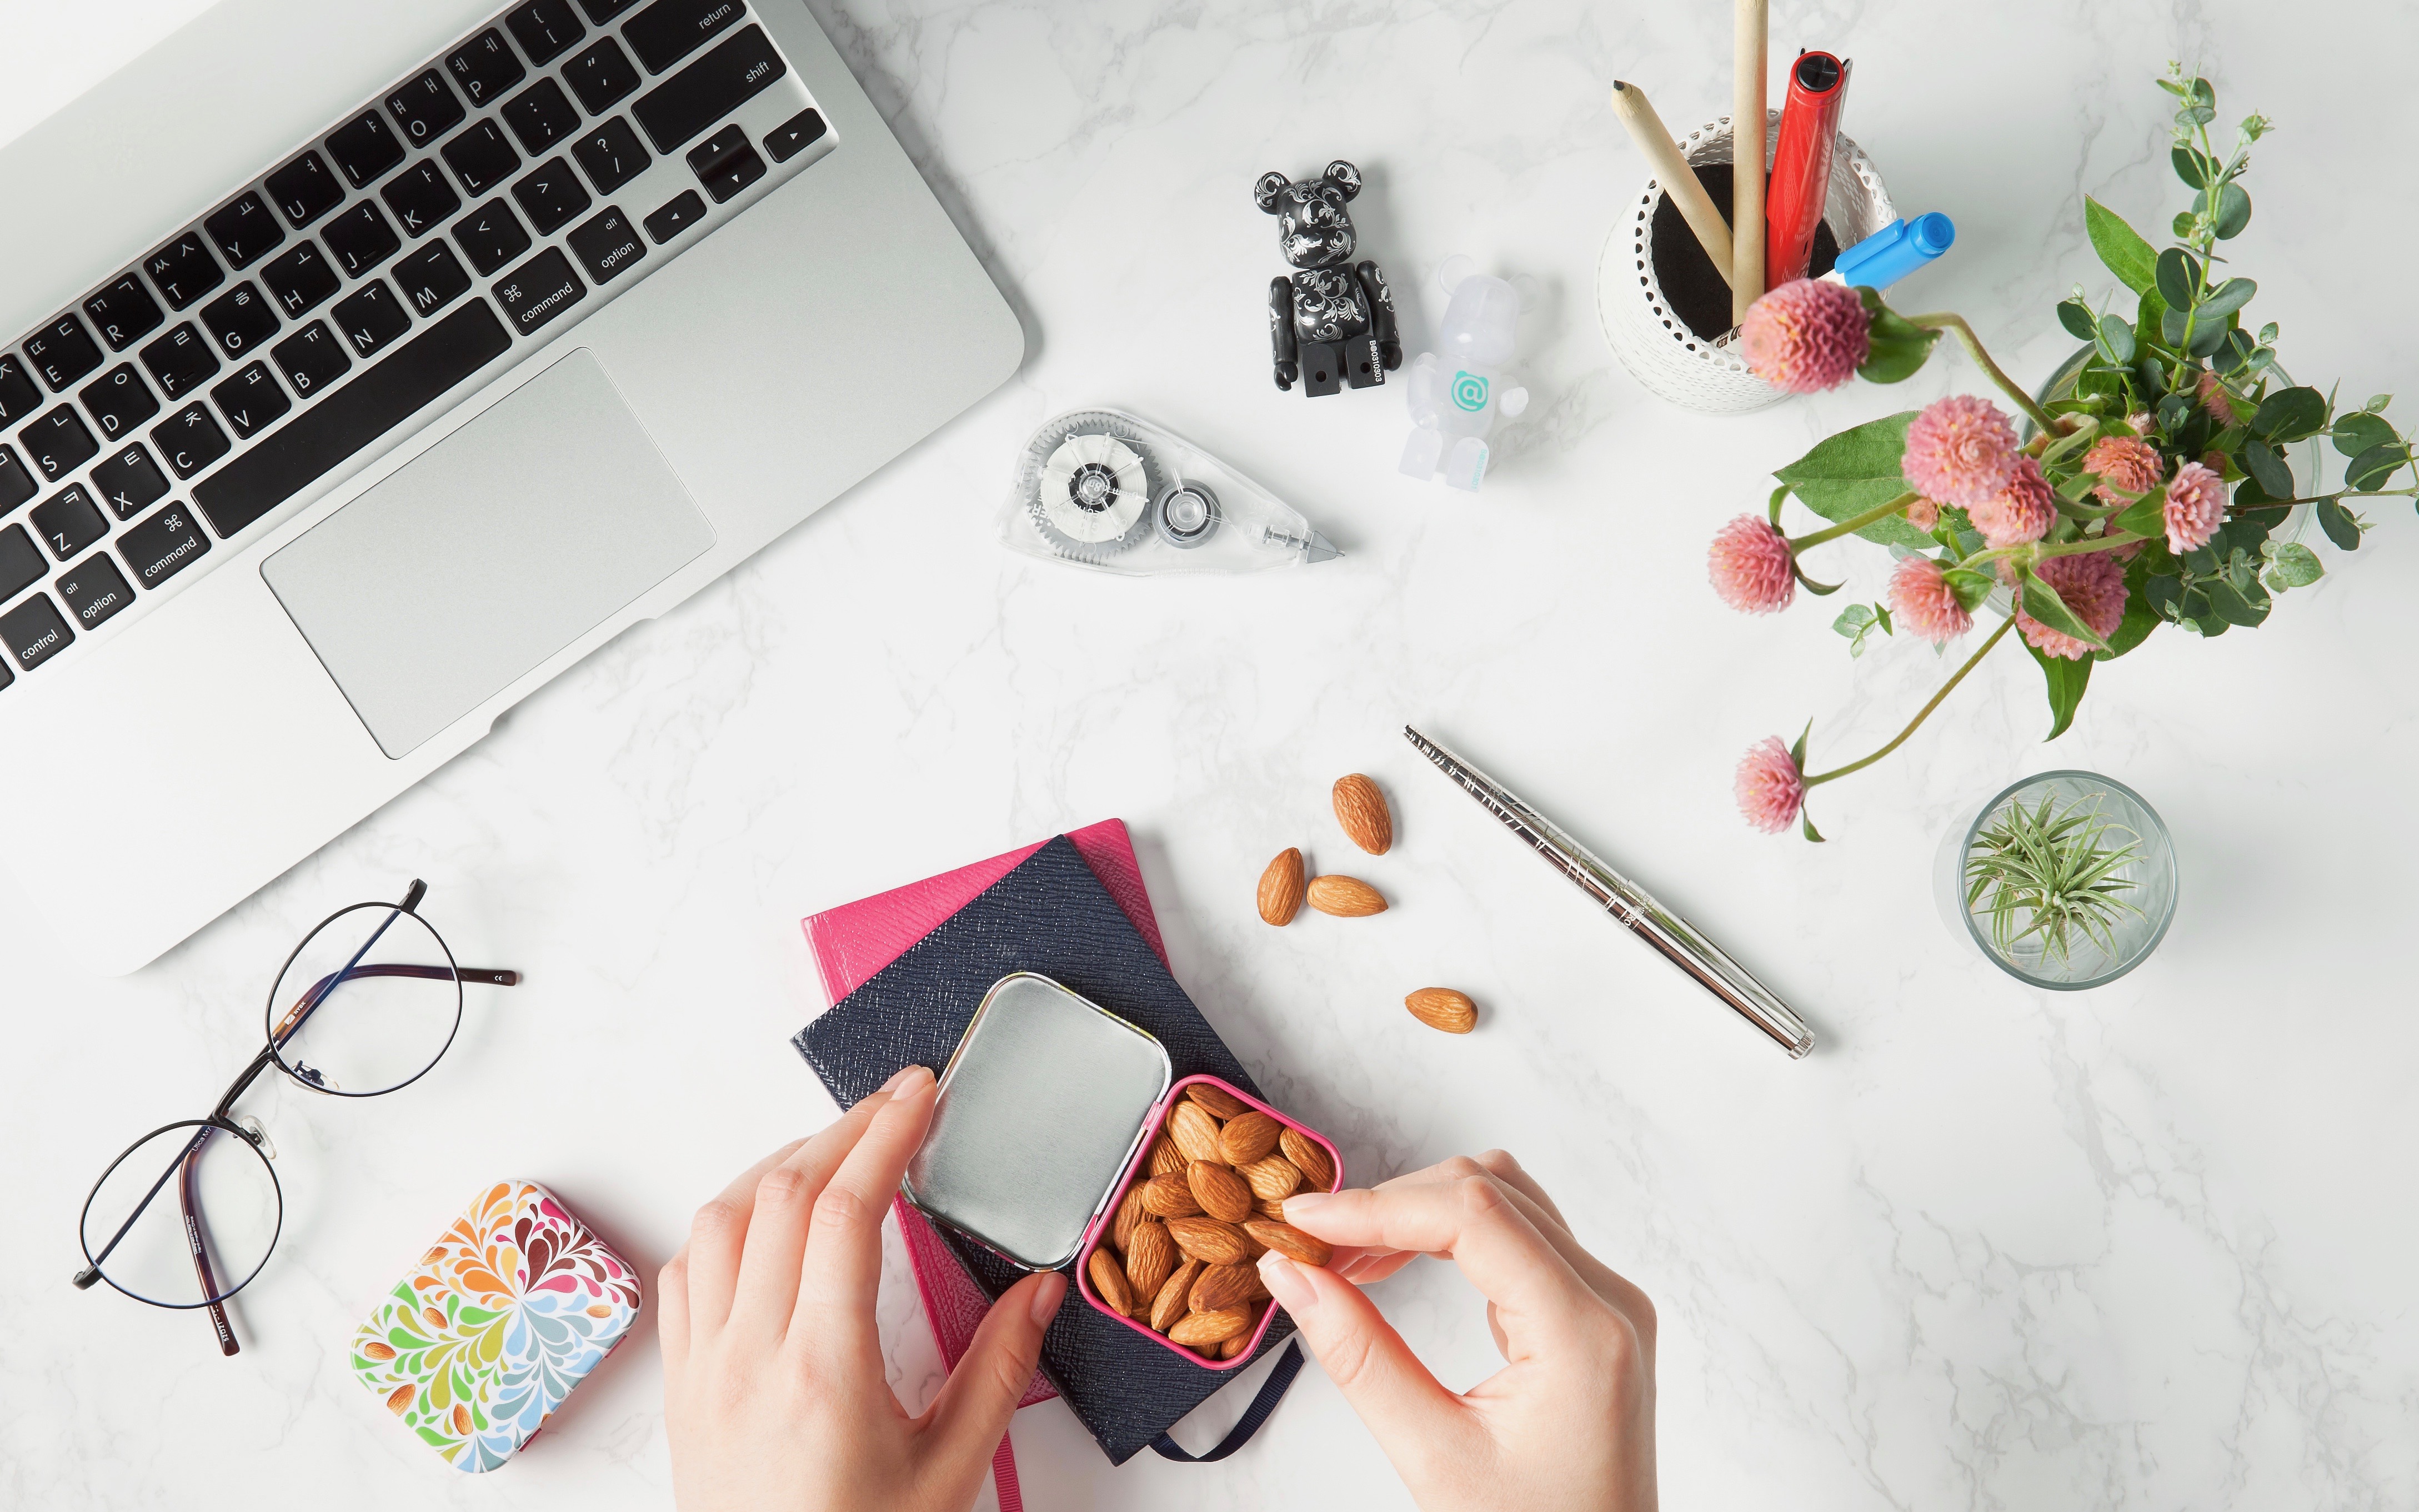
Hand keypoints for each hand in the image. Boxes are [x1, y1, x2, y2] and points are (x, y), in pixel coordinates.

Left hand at [660, 1066, 1065, 1511]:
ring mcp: (703, 1370)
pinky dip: (726, 1222)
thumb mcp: (950, 1474)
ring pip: (720, 1220)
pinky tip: (766, 1221)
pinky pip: (684, 1273)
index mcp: (822, 1372)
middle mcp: (749, 1358)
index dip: (884, 1134)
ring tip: (836, 1150)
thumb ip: (996, 1373)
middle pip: (781, 1194)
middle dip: (843, 1129)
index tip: (920, 1093)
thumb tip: (1040, 1292)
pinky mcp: (681, 1389)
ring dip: (778, 1165)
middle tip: (898, 1103)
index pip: (843, 1211)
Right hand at [1254, 1151, 1655, 1511]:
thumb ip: (1359, 1357)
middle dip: (1392, 1204)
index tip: (1302, 1222)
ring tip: (1348, 1256)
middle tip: (1313, 1245)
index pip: (1473, 1215)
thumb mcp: (1433, 1456)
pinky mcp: (1591, 1317)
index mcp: (1584, 1334)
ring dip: (1420, 1212)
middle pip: (1489, 1190)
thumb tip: (1292, 1275)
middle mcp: (1611, 1303)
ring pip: (1505, 1202)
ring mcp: (1608, 1306)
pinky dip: (1452, 1237)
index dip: (1377, 1206)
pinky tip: (1398, 1267)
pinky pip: (1520, 1238)